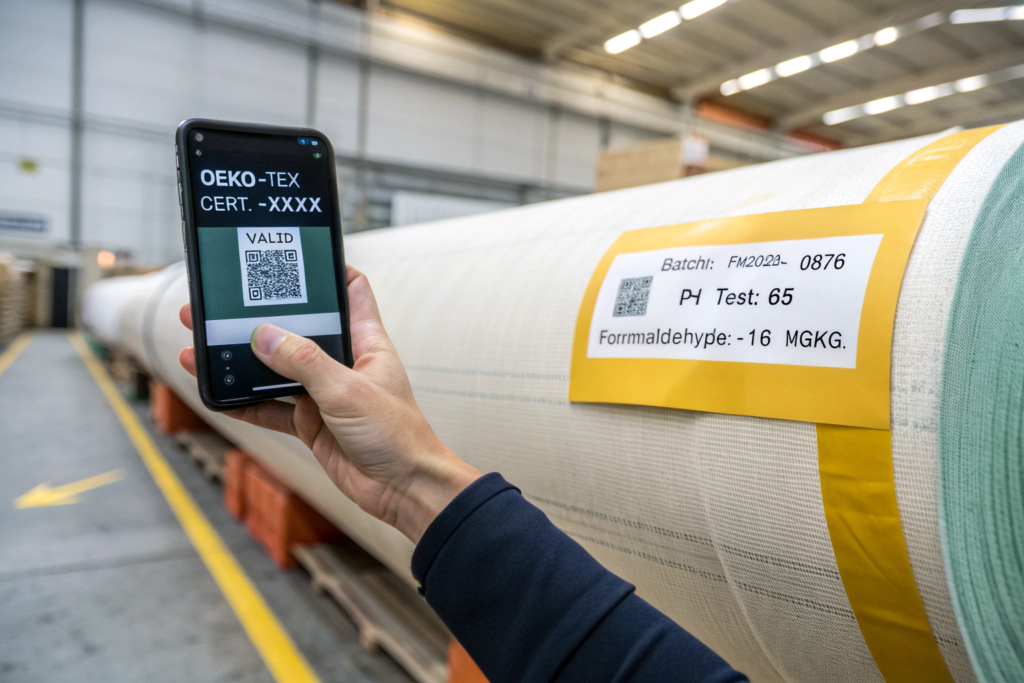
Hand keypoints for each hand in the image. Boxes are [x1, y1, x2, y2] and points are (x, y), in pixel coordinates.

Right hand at [178, 265, 479, 543]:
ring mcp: (325, 393)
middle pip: (298, 329)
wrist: (404, 490)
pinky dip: (244, 402)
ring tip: (202, 343)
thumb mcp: (347, 390)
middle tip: (222, 302)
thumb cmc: (396, 435)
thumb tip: (263, 335)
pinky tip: (215, 393)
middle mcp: (343, 363)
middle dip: (261, 317)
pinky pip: (271, 407)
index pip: (351, 291)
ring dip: (242, 360)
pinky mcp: (311, 423)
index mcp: (365, 342)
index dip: (328, 271)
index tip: (297, 255)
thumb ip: (304, 362)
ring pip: (276, 369)